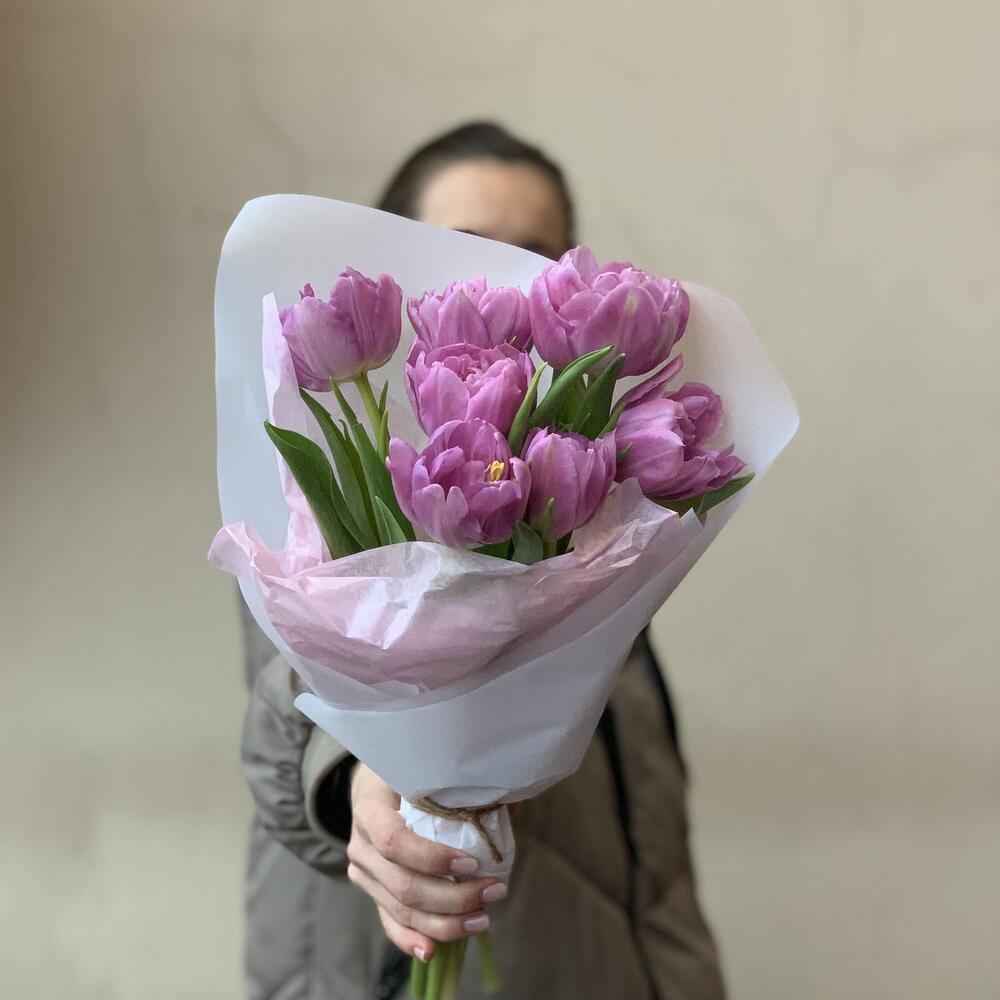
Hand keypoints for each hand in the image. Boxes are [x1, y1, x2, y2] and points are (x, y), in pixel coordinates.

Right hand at [347, 764, 507, 959]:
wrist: (372, 786)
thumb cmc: (406, 774)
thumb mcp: (426, 768)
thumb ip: (464, 785)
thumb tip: (513, 805)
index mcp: (370, 808)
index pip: (394, 841)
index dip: (431, 858)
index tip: (471, 864)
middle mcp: (361, 844)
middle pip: (402, 884)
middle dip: (452, 898)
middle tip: (494, 892)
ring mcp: (364, 872)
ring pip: (400, 909)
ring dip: (443, 922)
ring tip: (482, 919)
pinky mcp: (372, 891)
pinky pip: (389, 921)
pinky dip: (411, 939)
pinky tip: (433, 950)